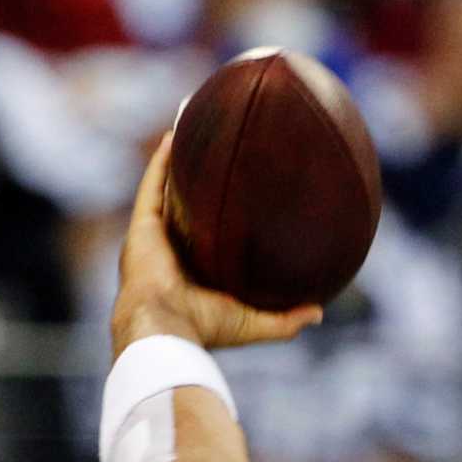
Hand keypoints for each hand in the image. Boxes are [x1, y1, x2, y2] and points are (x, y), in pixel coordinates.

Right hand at [110, 133, 323, 357]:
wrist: (167, 326)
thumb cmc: (207, 329)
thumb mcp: (256, 324)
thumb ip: (287, 320)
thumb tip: (319, 312)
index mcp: (195, 272)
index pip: (210, 239)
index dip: (222, 219)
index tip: (241, 198)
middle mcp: (172, 252)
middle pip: (188, 209)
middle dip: (199, 185)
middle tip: (220, 156)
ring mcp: (155, 237)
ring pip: (167, 191)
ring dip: (177, 163)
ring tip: (193, 132)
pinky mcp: (142, 226)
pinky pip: (152, 185)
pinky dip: (161, 161)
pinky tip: (173, 135)